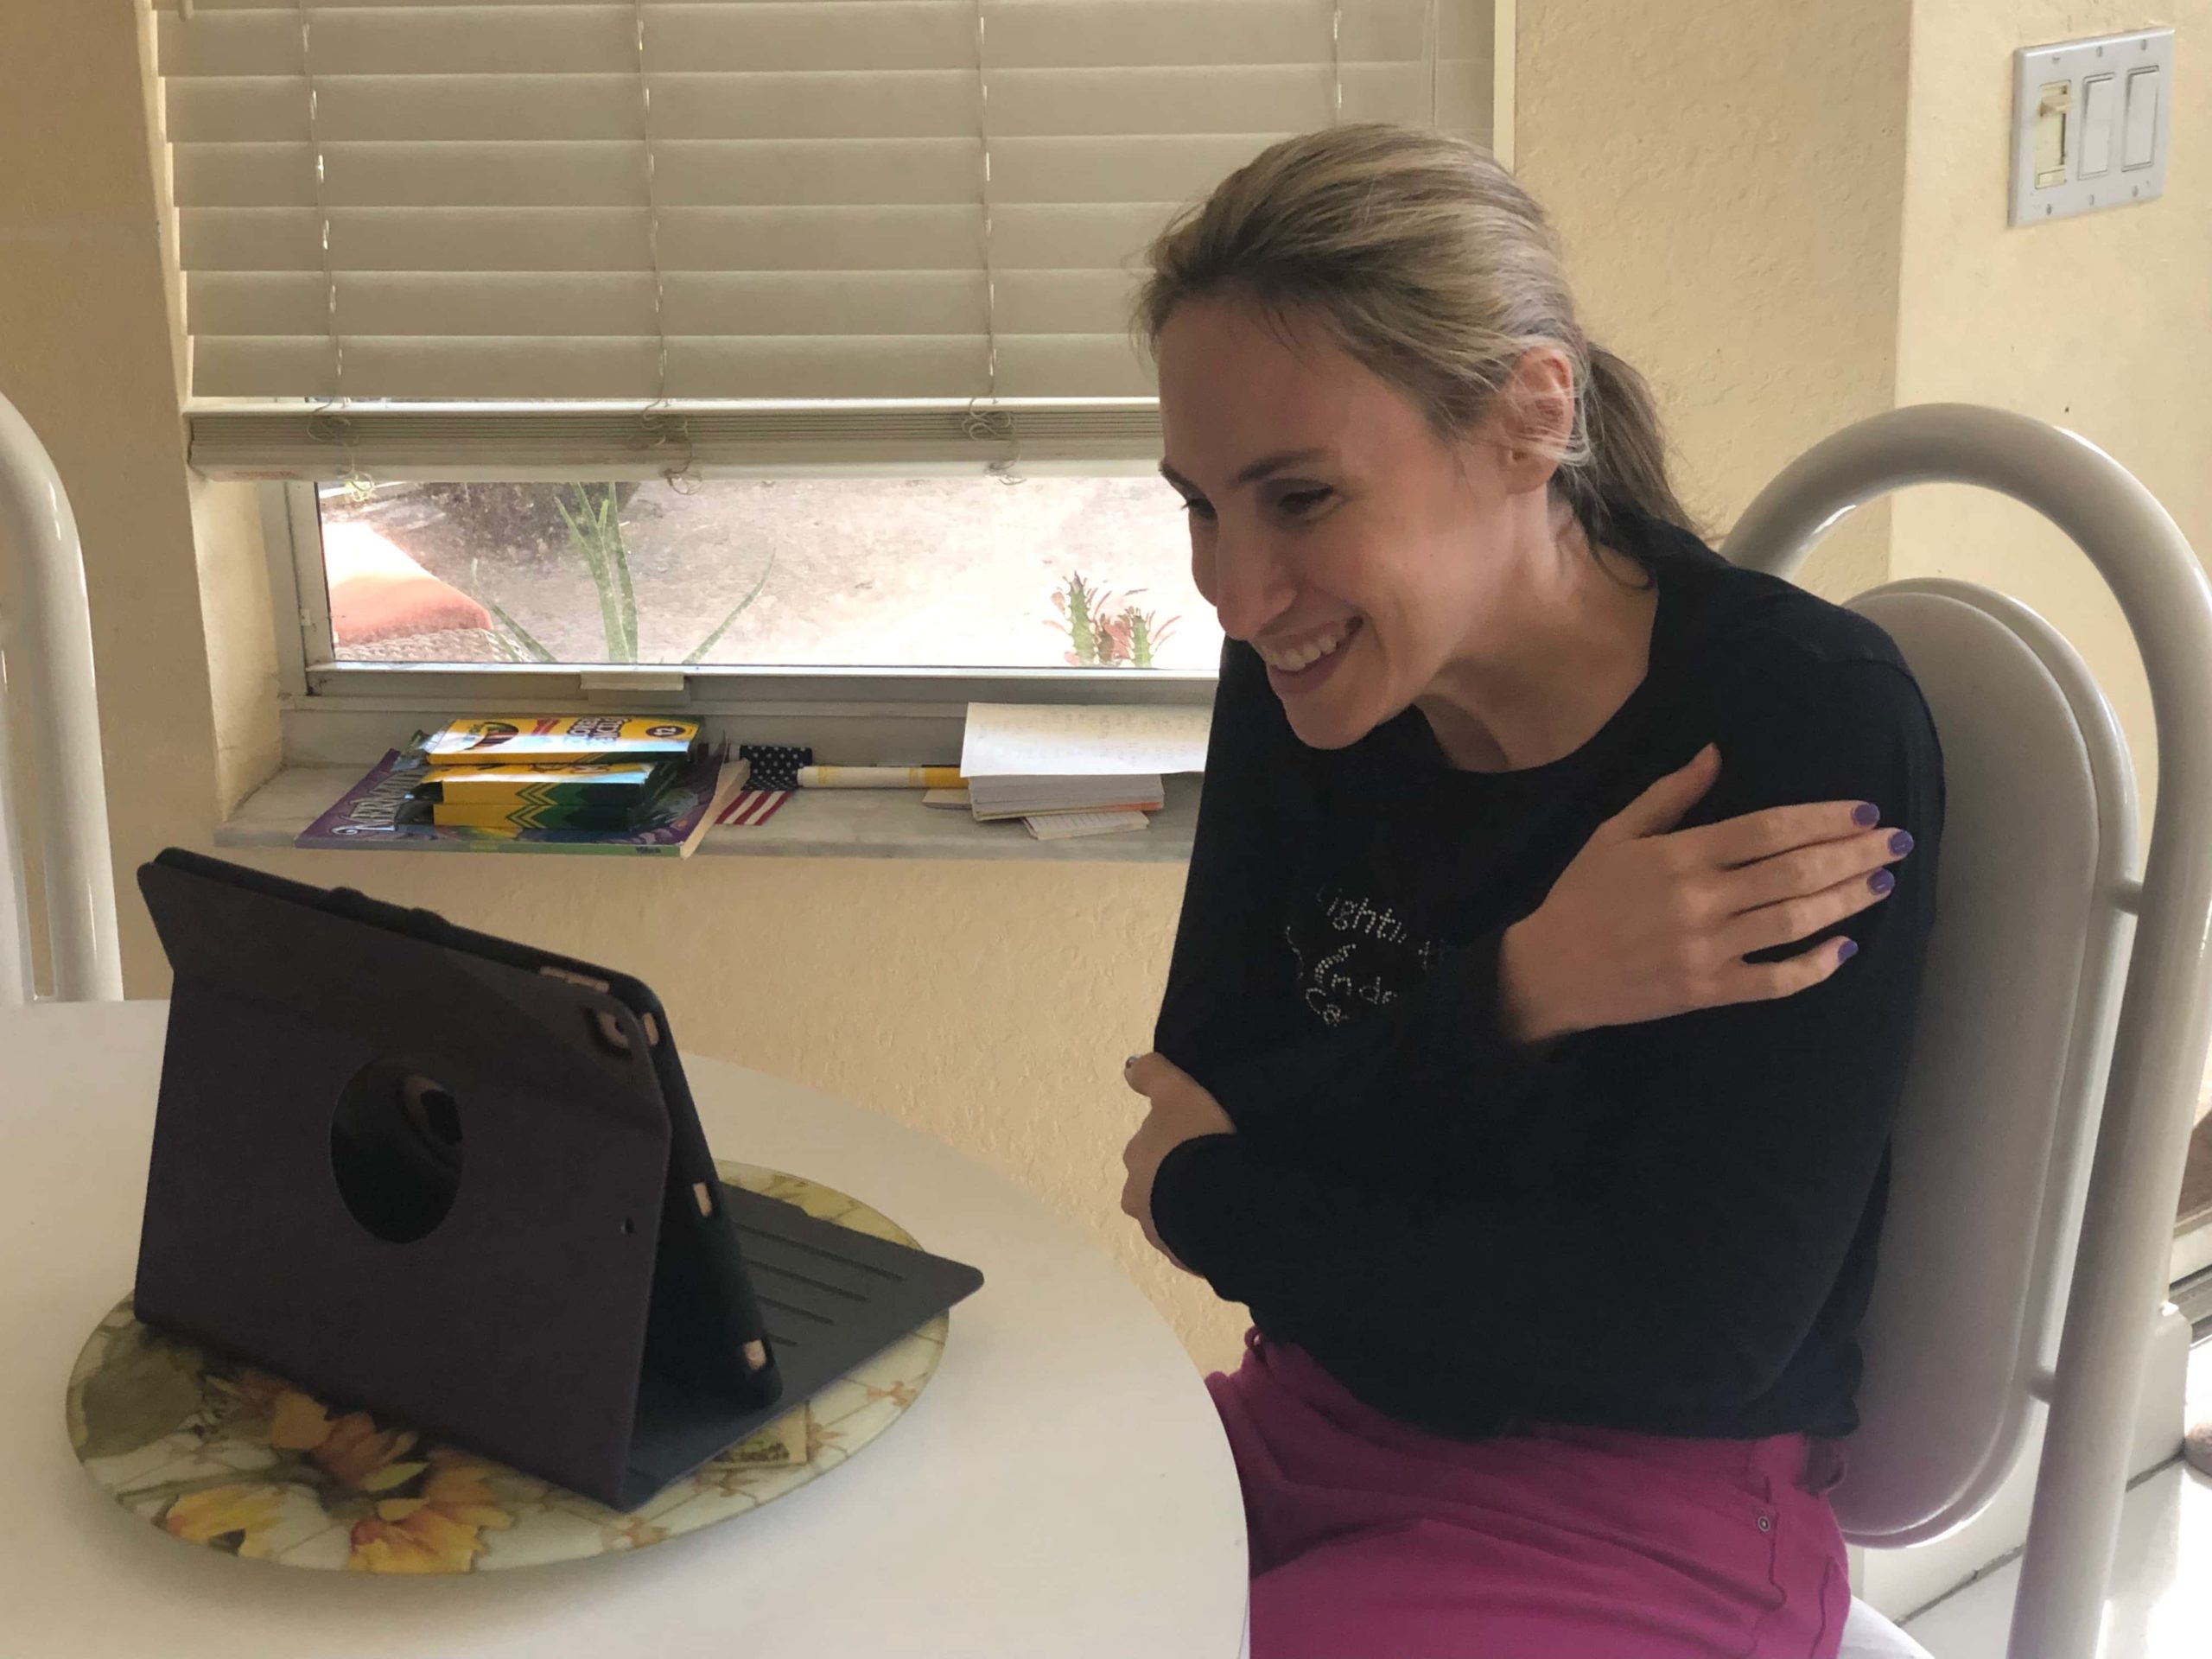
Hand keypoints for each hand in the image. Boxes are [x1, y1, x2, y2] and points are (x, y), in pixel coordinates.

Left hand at [1120, 1052, 1235, 1269]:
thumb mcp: (1178, 1093)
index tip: (1199, 1134)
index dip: (1173, 1137)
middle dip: (1177, 1174)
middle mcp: (1137, 1195)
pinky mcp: (1182, 1254)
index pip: (1149, 1144)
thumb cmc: (1197, 1141)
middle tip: (1214, 1164)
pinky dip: (1205, 1228)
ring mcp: (1158, 1230)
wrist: (1219, 1204)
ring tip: (1224, 1195)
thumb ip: (1153, 1075)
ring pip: (1172, 1211)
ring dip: (1190, 1203)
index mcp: (1136, 1157)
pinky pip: (1192, 1237)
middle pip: (1157, 1179)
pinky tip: (1227, 1220)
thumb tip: (1128, 1067)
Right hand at [1498, 744, 1914, 1042]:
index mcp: (1681, 854)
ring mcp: (1708, 948)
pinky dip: (1815, 966)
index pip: (1770, 829)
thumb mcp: (1615, 833)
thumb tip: (1716, 753)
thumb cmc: (1582, 895)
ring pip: (1795, 921)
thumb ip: (1670, 795)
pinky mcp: (1708, 990)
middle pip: (1795, 871)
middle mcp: (1701, 899)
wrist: (1549, 970)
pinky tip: (1845, 947)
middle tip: (1896, 842)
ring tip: (1881, 881)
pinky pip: (1775, 980)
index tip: (1865, 811)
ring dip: (1847, 900)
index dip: (1823, 818)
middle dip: (1853, 854)